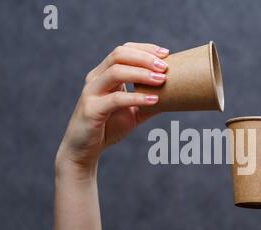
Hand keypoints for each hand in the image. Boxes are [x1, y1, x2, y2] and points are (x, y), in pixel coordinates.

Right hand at [56, 42, 169, 172]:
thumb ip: (149, 102)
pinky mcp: (92, 110)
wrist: (85, 150)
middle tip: (165, 66)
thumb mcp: (133, 113)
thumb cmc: (108, 128)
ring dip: (141, 74)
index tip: (166, 54)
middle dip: (144, 57)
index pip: (124, 50)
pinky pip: (116, 99)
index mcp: (104, 74)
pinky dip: (136, 98)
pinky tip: (153, 100)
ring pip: (115, 72)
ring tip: (161, 79)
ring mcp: (91, 93)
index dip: (145, 48)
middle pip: (119, 55)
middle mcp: (95, 79)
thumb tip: (175, 97)